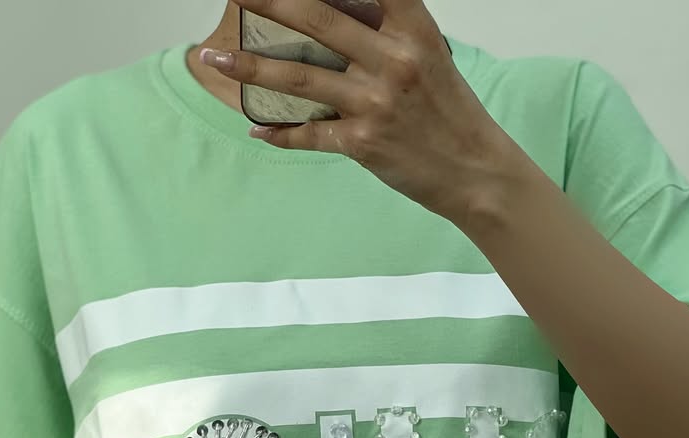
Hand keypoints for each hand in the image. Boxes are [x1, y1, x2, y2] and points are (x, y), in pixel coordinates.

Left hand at [202, 0, 511, 221]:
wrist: (475, 171)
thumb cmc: (449, 111)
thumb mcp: (429, 53)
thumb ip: (388, 27)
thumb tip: (338, 13)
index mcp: (411, 28)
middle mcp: (392, 59)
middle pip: (316, 17)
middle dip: (267, 2)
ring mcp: (376, 102)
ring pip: (299, 77)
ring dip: (250, 66)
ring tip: (213, 58)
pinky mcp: (363, 142)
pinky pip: (310, 134)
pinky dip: (279, 131)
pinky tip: (255, 126)